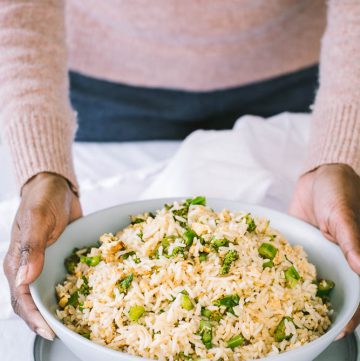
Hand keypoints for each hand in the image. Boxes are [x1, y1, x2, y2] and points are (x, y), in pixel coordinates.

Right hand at [3, 173, 81, 339]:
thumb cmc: (43, 199)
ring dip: (55, 308)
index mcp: (16, 261)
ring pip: (45, 293)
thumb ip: (31, 247)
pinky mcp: (56, 258)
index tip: (50, 331)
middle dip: (44, 320)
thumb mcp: (38, 218)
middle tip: (64, 332)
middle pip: (31, 302)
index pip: (21, 297)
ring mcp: (42, 263)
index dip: (33, 317)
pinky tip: (81, 298)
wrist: (56, 187)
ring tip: (73, 323)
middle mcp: (27, 267)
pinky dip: (67, 290)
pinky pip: (59, 278)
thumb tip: (25, 279)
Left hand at [289, 163, 359, 337]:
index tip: (335, 331)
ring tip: (280, 312)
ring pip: (309, 280)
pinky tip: (267, 282)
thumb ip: (353, 240)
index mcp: (354, 257)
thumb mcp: (344, 215)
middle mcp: (337, 261)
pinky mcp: (299, 247)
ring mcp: (317, 255)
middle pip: (332, 292)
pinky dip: (282, 271)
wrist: (317, 175)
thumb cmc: (339, 191)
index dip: (351, 314)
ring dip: (298, 294)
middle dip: (319, 309)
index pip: (357, 293)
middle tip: (299, 326)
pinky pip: (291, 262)